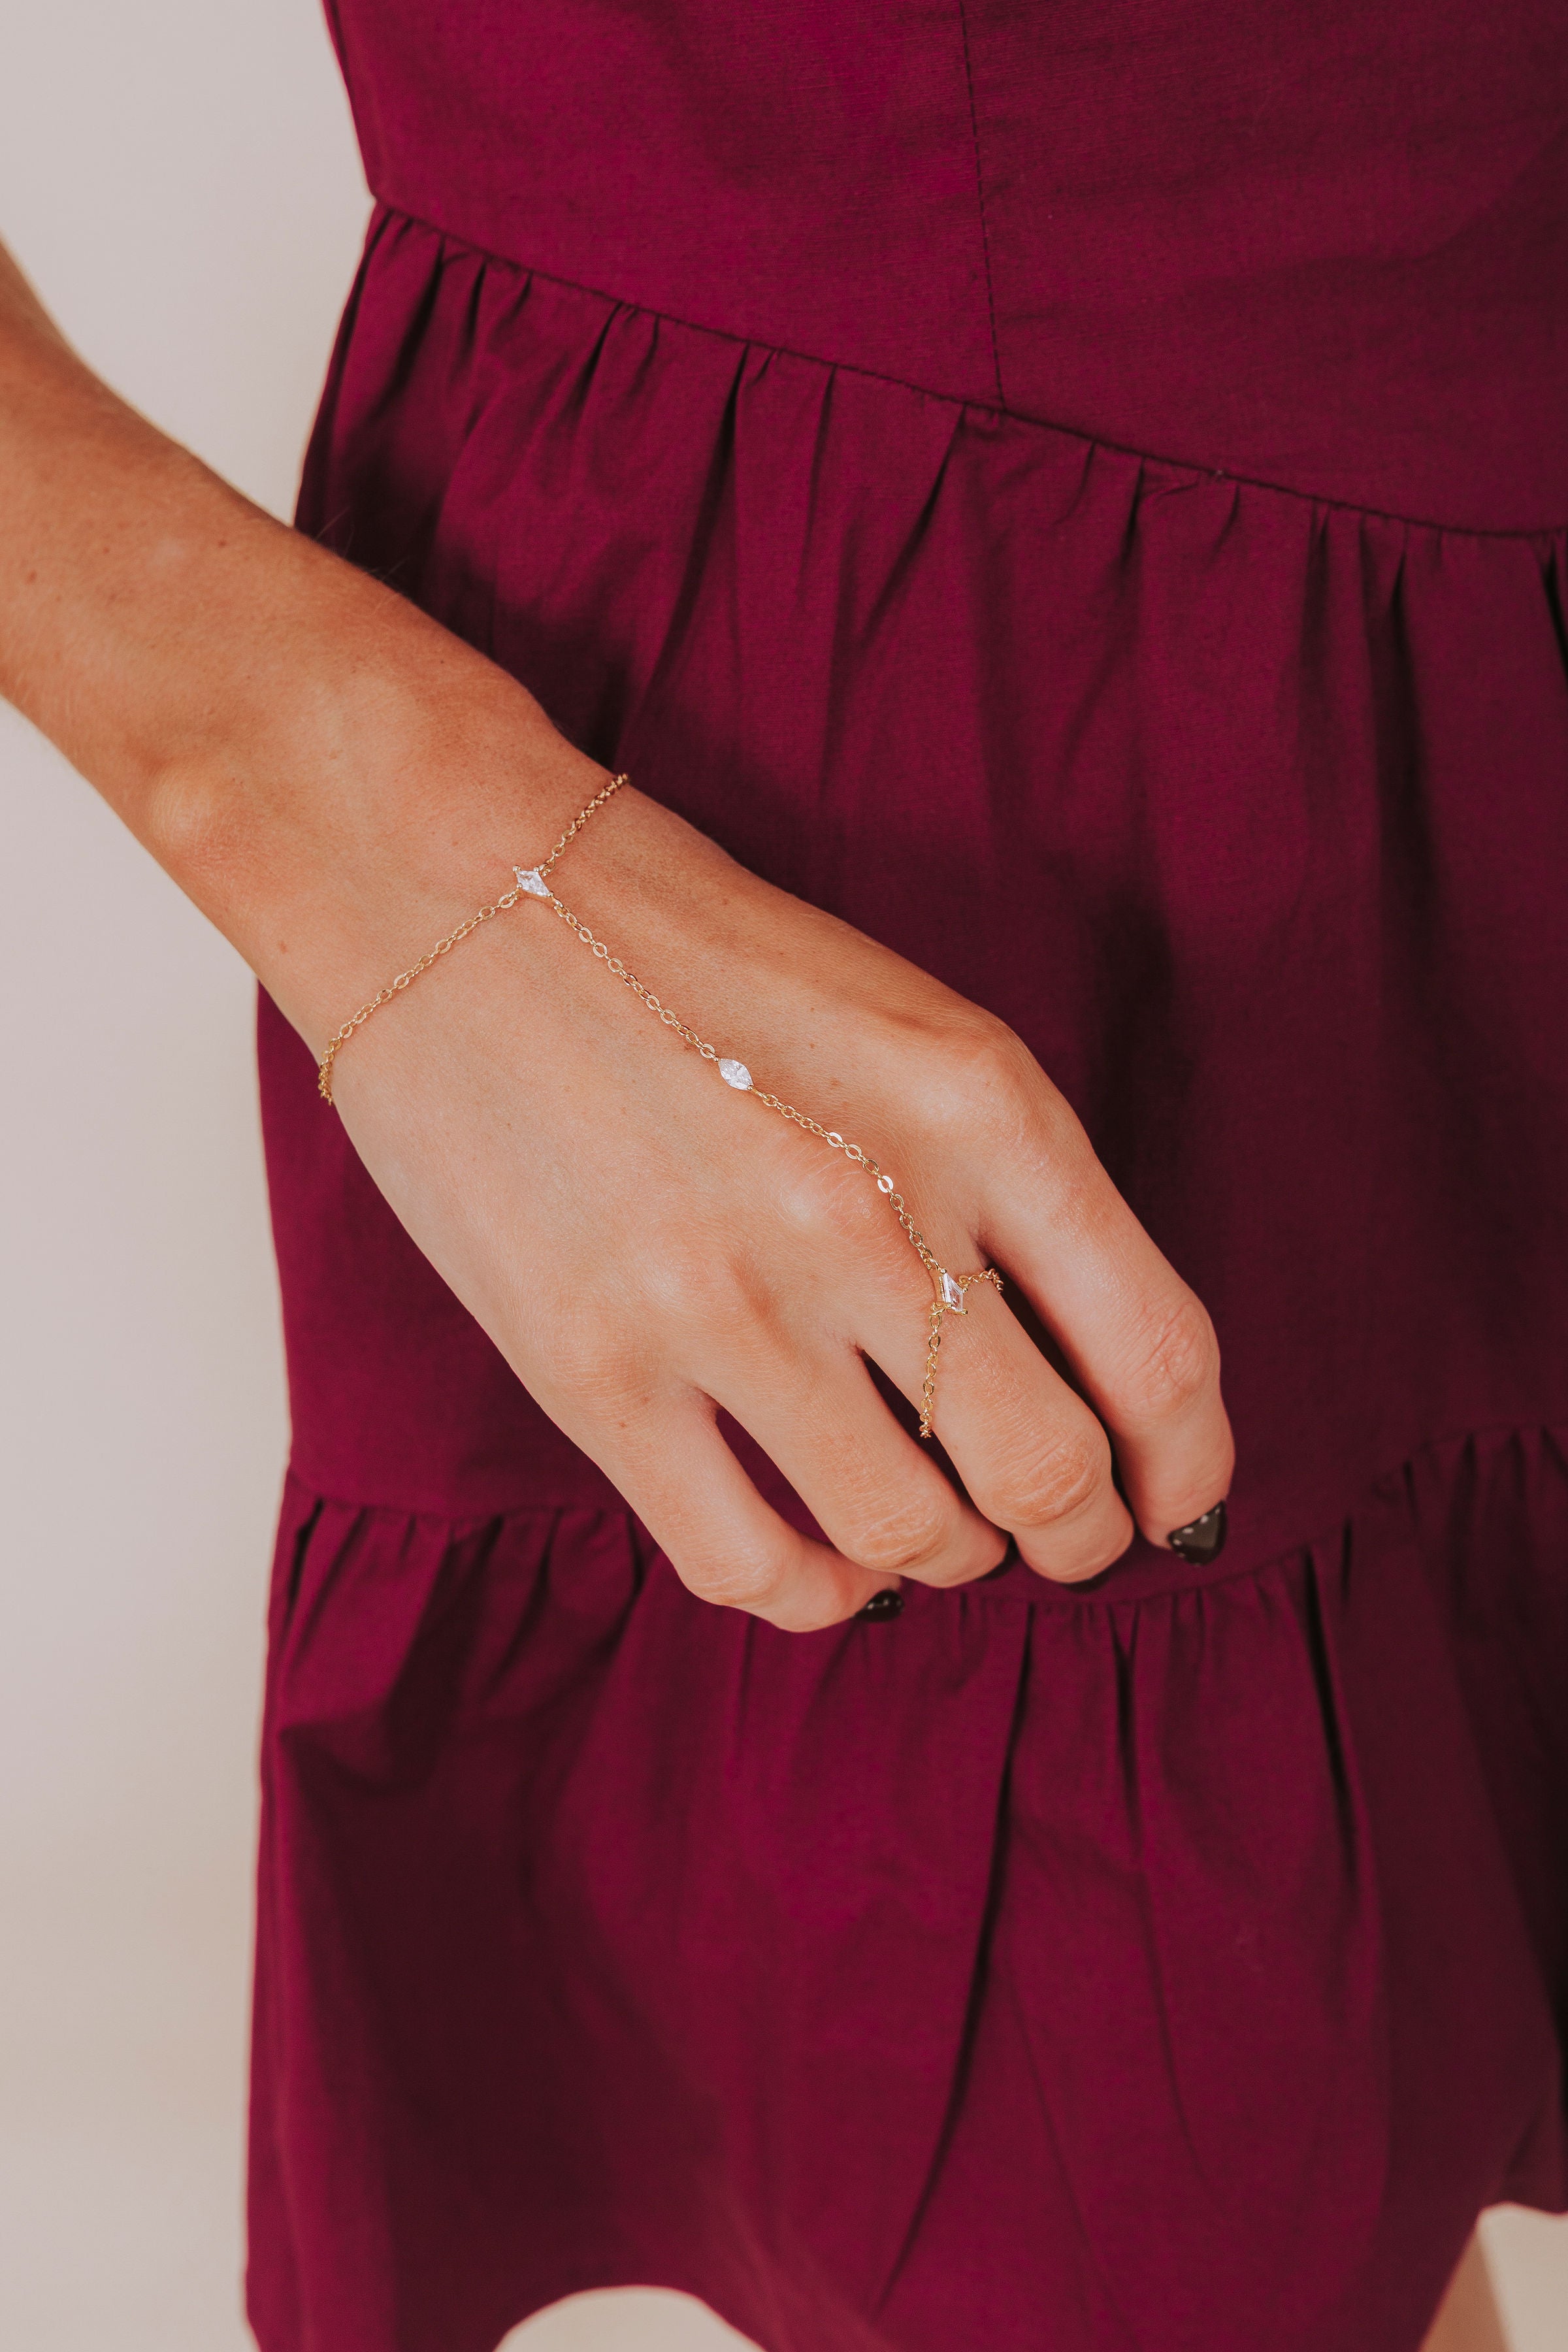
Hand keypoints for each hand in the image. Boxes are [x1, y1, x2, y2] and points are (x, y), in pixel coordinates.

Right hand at [0, 244, 1229, 1627]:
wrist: (456, 887)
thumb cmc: (703, 953)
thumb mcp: (917, 1028)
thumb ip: (1018, 1191)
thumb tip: (1093, 1378)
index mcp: (983, 1109)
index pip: (1159, 1353)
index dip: (1190, 1463)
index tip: (1175, 1501)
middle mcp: (873, 1214)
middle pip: (1050, 1473)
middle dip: (1078, 1532)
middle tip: (1058, 1532)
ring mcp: (729, 1302)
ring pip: (912, 1538)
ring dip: (949, 1557)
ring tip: (930, 1525)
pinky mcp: (595, 1372)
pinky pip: (752, 1566)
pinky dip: (816, 1594)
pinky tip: (824, 1561)